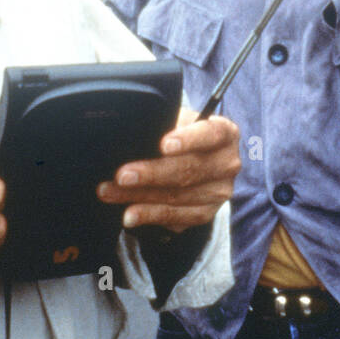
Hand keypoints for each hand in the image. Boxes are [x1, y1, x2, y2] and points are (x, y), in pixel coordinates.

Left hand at [97, 109, 239, 234]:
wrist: (198, 157)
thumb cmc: (184, 134)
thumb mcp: (179, 121)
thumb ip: (165, 124)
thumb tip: (134, 132)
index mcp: (225, 134)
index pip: (211, 135)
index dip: (188, 140)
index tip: (164, 145)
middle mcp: (228, 164)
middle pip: (191, 170)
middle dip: (152, 173)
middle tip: (122, 175)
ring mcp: (219, 192)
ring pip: (178, 197)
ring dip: (141, 197)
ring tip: (112, 193)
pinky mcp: (206, 213)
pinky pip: (177, 218)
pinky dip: (150, 216)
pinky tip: (130, 214)